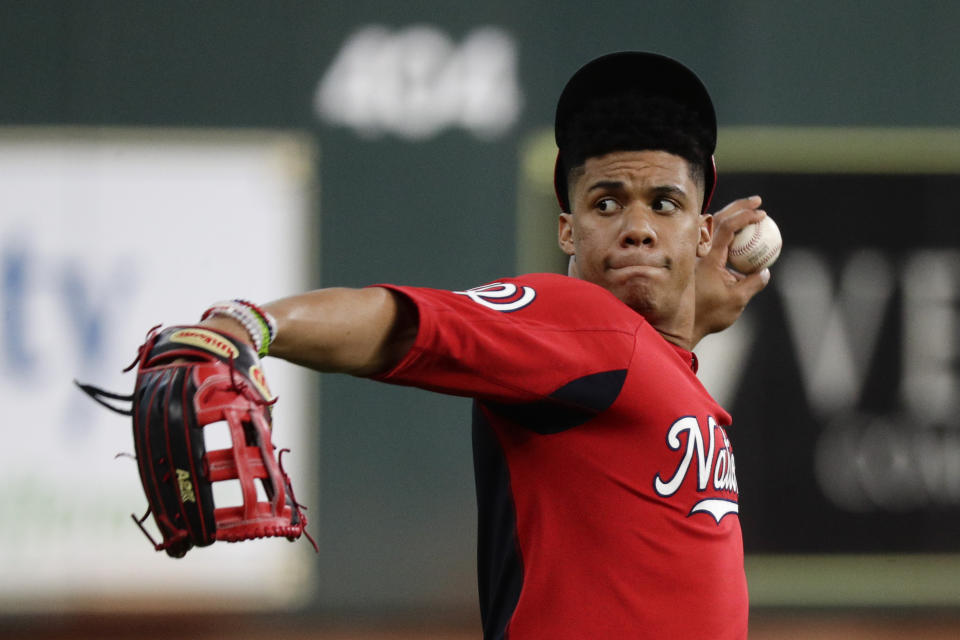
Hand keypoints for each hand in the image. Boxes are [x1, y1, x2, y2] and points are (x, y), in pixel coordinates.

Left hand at [693, 196, 771, 345]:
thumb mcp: (737, 300)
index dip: (744, 216)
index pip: (726, 227)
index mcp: (709, 258)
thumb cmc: (709, 314)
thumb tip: (766, 270)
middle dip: (739, 206)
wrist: (682, 323)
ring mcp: (697, 256)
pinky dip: (727, 232)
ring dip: (731, 216)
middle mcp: (700, 252)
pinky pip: (713, 240)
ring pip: (713, 227)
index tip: (761, 213)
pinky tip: (740, 234)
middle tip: (758, 202)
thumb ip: (753, 283)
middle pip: (718, 219)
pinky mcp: (698, 262)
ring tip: (750, 212)